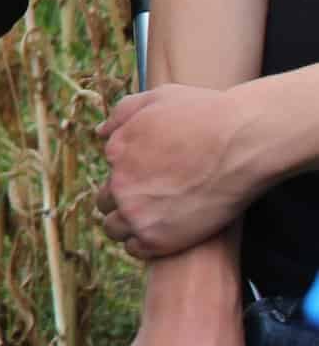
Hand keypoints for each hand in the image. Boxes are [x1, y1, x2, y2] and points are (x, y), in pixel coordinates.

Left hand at [97, 86, 265, 259]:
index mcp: (115, 151)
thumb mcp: (158, 97)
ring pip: (114, 228)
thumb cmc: (207, 115)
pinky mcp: (157, 239)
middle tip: (154, 201)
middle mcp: (118, 183)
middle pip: (105, 201)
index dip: (130, 174)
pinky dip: (145, 243)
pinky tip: (166, 233)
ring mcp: (136, 212)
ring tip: (157, 220)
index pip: (110, 171)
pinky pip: (136, 248)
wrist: (243, 142)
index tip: (153, 177)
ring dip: (130, 224)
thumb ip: (124, 113)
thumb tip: (101, 132)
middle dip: (124, 200)